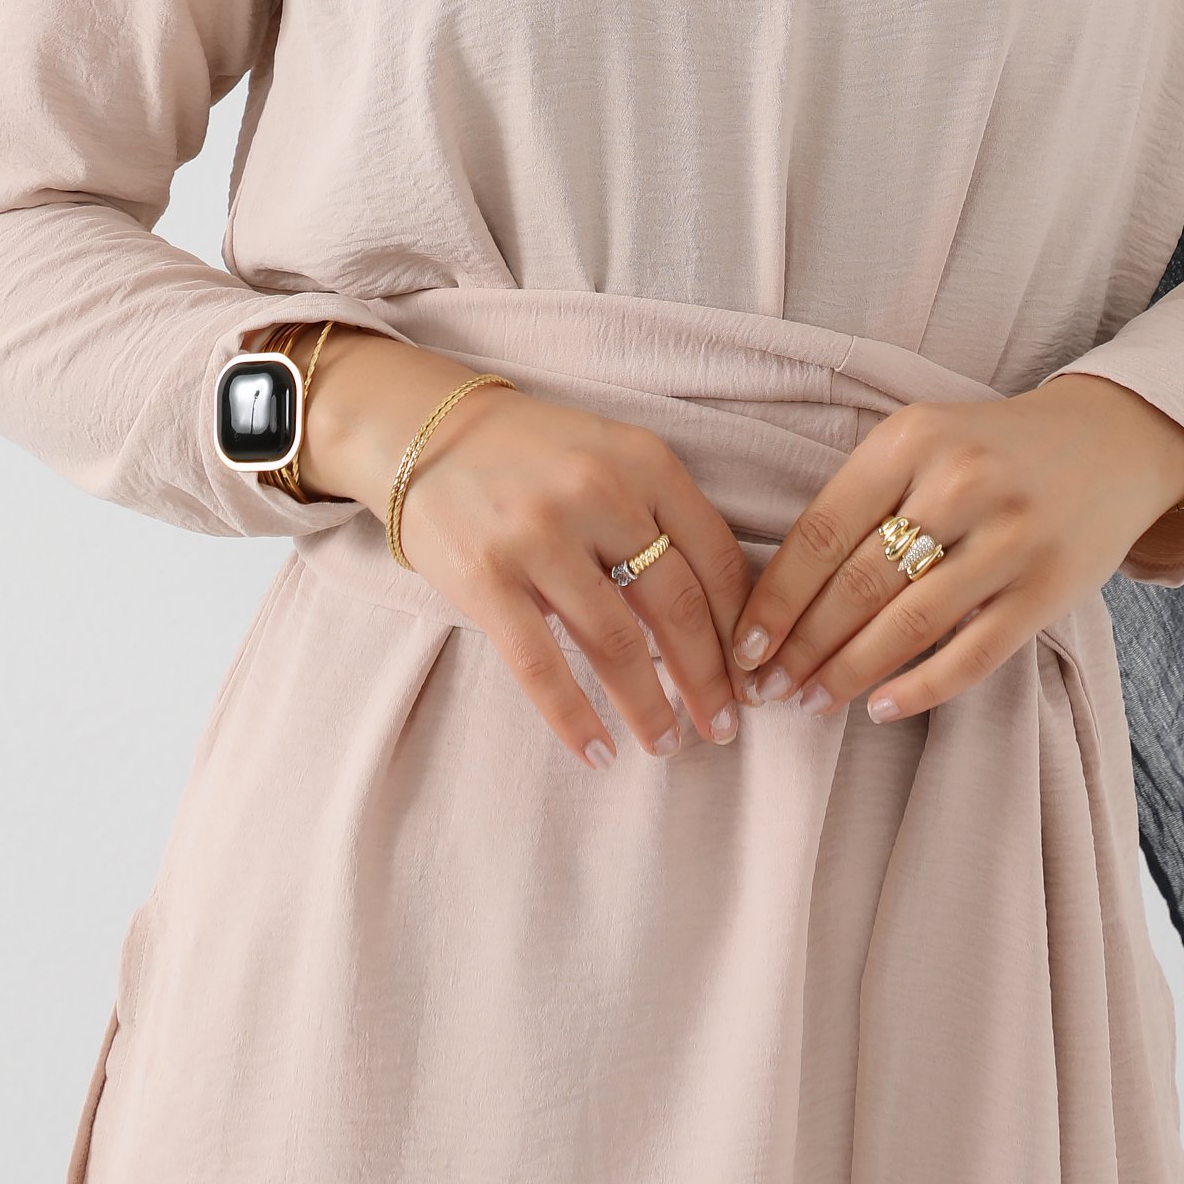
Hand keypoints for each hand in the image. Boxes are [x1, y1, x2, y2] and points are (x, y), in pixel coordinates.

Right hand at [294, 328, 755, 770]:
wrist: (427, 432)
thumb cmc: (535, 456)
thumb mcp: (612, 457)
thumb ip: (662, 517)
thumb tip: (722, 620)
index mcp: (644, 461)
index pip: (717, 558)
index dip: (743, 626)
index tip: (756, 674)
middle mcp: (599, 493)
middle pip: (677, 606)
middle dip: (709, 679)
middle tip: (726, 728)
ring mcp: (539, 535)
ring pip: (616, 643)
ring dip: (650, 707)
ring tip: (667, 744)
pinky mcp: (486, 575)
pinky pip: (541, 665)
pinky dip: (575, 717)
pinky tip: (598, 752)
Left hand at [726, 371, 1183, 725]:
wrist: (1110, 441)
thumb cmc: (990, 451)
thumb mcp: (922, 444)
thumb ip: (861, 501)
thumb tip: (779, 596)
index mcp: (912, 439)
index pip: (821, 532)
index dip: (775, 599)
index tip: (743, 648)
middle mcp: (961, 482)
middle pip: (858, 583)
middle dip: (802, 646)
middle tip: (768, 689)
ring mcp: (1012, 536)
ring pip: (908, 623)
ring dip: (849, 672)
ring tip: (811, 701)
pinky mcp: (1050, 587)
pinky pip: (973, 653)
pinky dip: (921, 688)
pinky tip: (881, 707)